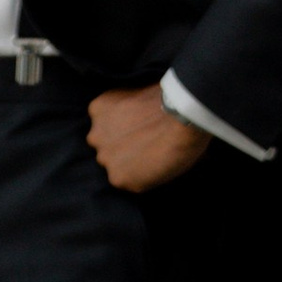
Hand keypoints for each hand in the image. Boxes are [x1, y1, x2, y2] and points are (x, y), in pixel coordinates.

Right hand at [88, 87, 211, 193]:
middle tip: (140, 131)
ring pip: (101, 131)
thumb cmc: (184, 145)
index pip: (120, 170)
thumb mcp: (165, 172)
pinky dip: (111, 105)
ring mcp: (98, 135)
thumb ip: (143, 171)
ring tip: (135, 116)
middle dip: (120, 144)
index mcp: (120, 179)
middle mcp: (104, 161)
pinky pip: (100, 109)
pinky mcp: (97, 110)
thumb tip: (145, 163)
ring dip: (112, 126)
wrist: (184, 114)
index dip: (132, 159)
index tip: (144, 149)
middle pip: (107, 152)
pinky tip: (130, 102)